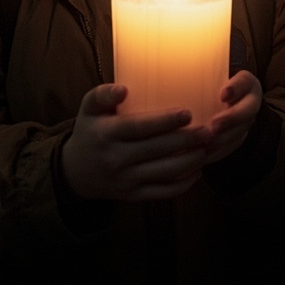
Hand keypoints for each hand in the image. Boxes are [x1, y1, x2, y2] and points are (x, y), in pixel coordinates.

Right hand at [60, 84, 209, 200]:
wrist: (75, 172)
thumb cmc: (89, 131)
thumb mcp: (88, 108)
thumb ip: (103, 94)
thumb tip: (123, 89)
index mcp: (107, 134)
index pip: (140, 127)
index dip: (165, 121)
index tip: (188, 112)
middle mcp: (117, 159)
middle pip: (158, 150)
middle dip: (187, 141)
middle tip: (209, 130)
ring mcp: (126, 180)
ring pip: (164, 173)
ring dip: (190, 162)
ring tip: (207, 147)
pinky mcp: (133, 195)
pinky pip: (162, 193)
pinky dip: (183, 184)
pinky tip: (197, 170)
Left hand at [203, 70, 262, 164]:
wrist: (225, 102)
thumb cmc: (212, 84)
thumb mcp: (210, 73)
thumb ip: (199, 70)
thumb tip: (168, 61)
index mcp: (246, 84)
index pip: (244, 82)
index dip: (235, 88)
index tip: (223, 95)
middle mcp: (249, 104)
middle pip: (246, 112)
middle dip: (230, 120)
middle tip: (214, 127)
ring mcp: (245, 124)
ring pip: (238, 135)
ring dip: (223, 142)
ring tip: (205, 146)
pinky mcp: (236, 141)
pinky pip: (229, 150)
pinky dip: (216, 155)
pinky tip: (200, 158)